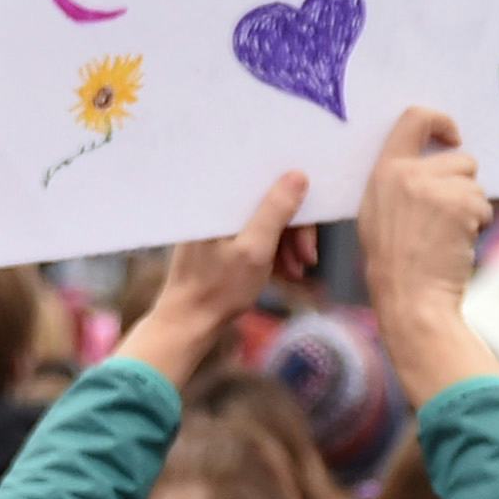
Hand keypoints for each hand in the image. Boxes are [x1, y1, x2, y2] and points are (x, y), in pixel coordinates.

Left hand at [120, 170, 311, 388]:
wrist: (188, 325)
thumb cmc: (217, 290)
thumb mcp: (255, 250)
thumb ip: (275, 211)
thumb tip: (297, 174)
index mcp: (218, 200)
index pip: (266, 183)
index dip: (294, 202)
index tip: (310, 229)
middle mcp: (216, 204)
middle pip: (268, 202)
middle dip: (294, 230)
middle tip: (307, 257)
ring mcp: (217, 223)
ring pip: (265, 220)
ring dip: (287, 243)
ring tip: (296, 271)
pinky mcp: (220, 239)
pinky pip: (255, 234)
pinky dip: (273, 251)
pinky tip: (284, 271)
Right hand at [361, 107, 498, 405]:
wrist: (409, 299)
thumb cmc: (396, 263)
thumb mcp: (379, 213)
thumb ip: (401, 182)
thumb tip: (438, 159)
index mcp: (384, 172)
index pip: (414, 119)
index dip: (440, 120)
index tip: (453, 135)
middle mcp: (407, 173)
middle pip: (460, 159)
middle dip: (463, 186)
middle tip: (444, 220)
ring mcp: (434, 187)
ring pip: (475, 184)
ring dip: (471, 208)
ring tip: (446, 236)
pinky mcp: (459, 204)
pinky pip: (484, 205)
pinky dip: (479, 224)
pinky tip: (456, 244)